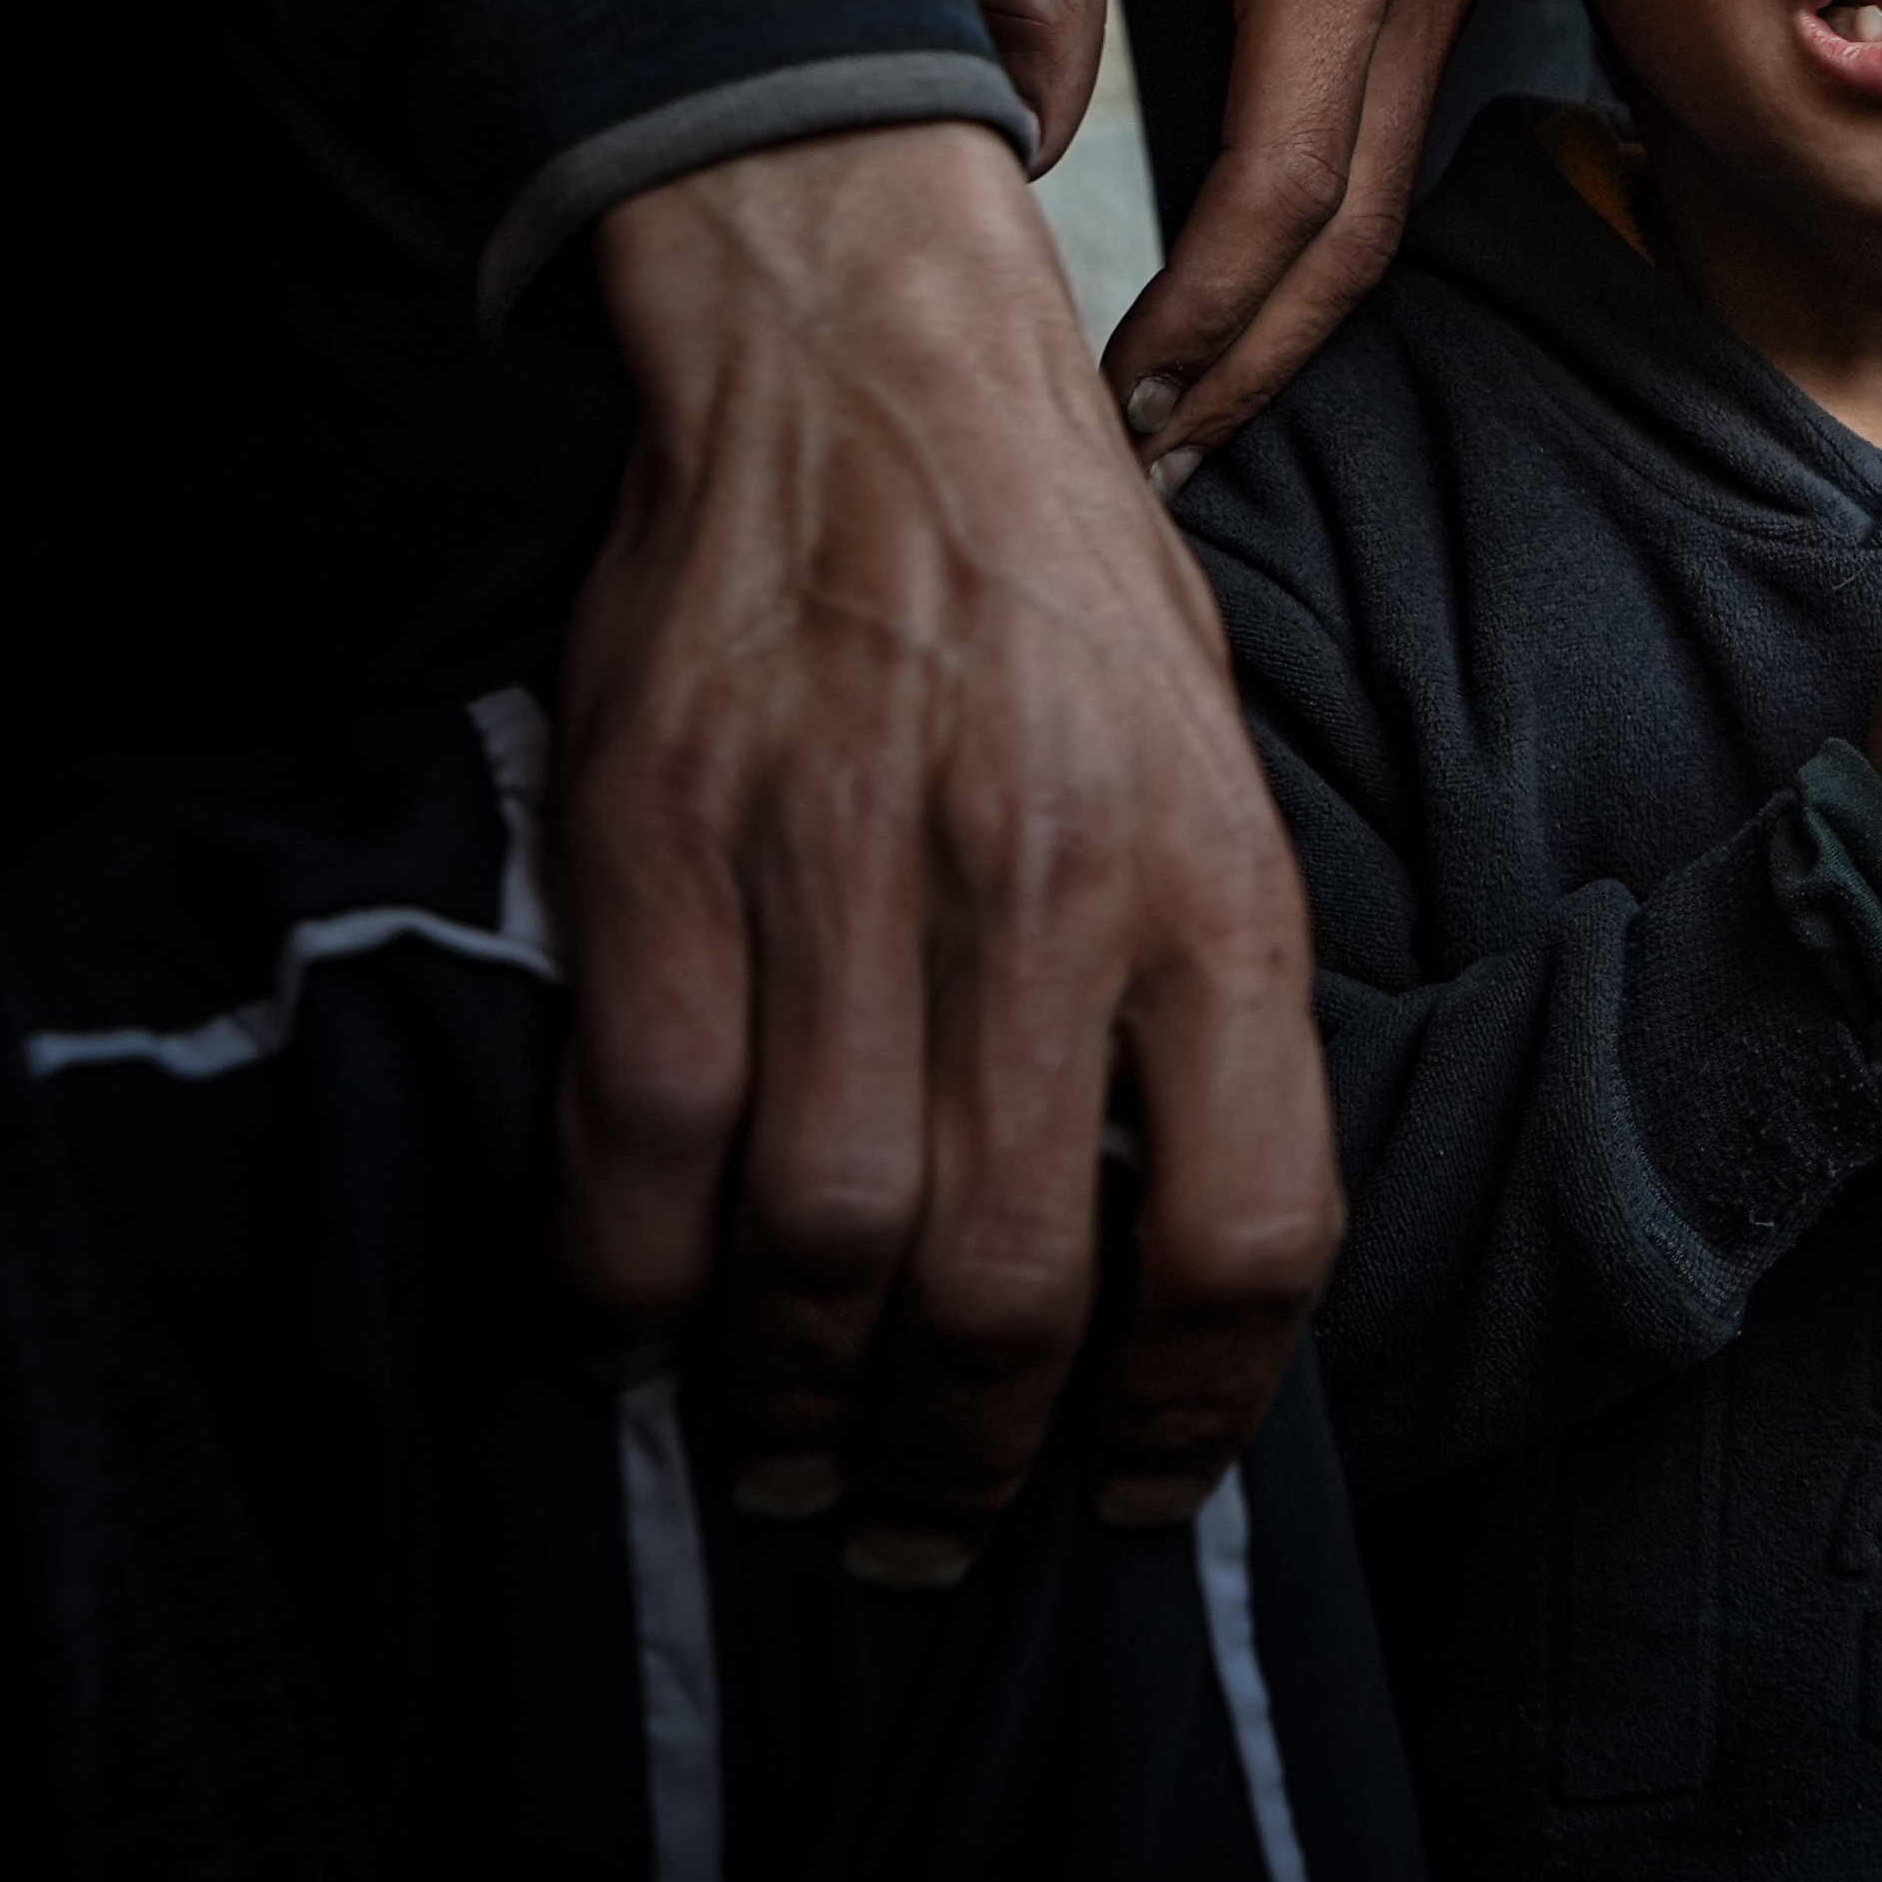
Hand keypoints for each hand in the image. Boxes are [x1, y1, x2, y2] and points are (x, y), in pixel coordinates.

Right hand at [558, 122, 1340, 1579]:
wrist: (873, 352)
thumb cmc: (1058, 588)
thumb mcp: (1208, 769)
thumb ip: (1197, 993)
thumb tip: (1166, 1257)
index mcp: (1215, 878)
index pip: (1250, 1231)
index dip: (1198, 1415)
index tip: (1134, 1498)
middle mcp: (1046, 884)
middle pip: (1019, 1281)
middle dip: (969, 1461)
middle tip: (927, 1528)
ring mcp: (846, 859)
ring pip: (825, 1239)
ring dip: (797, 1403)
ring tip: (788, 1462)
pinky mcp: (667, 833)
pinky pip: (638, 1134)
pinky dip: (631, 1281)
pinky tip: (643, 1332)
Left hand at [975, 0, 1466, 489]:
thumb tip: (1012, 142)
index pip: (1285, 182)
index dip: (1204, 314)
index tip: (1118, 395)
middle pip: (1356, 235)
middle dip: (1254, 366)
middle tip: (1148, 462)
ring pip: (1384, 211)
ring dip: (1290, 328)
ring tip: (1184, 419)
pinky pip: (1387, 158)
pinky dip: (1319, 256)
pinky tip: (1243, 310)